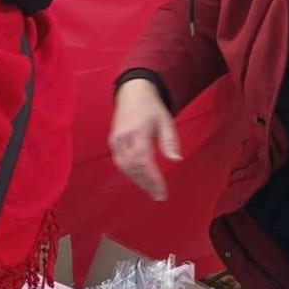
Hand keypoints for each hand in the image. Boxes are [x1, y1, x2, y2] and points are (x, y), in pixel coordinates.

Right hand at [109, 78, 180, 201]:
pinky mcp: (113, 143)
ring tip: (151, 191)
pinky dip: (131, 174)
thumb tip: (176, 160)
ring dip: (138, 181)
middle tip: (159, 196)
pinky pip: (121, 163)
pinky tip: (141, 180)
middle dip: (146, 184)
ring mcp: (115, 141)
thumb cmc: (151, 107)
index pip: (143, 161)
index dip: (152, 178)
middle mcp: (122, 138)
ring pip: (124, 167)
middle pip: (132, 167)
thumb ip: (170, 140)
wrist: (132, 93)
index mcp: (136, 132)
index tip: (162, 191)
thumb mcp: (165, 120)